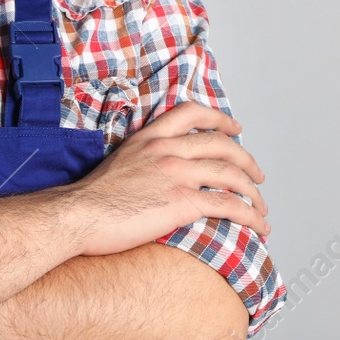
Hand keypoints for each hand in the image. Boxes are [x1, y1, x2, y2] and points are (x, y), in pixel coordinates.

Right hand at [64, 102, 269, 256]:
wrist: (78, 216)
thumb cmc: (90, 200)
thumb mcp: (119, 163)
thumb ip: (143, 161)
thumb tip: (156, 176)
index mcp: (150, 138)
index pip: (191, 113)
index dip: (219, 119)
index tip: (234, 128)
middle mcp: (167, 150)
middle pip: (221, 145)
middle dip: (246, 161)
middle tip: (257, 175)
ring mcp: (177, 174)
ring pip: (231, 175)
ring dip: (253, 191)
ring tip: (261, 206)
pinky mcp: (183, 202)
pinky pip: (228, 205)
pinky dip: (250, 216)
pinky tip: (258, 226)